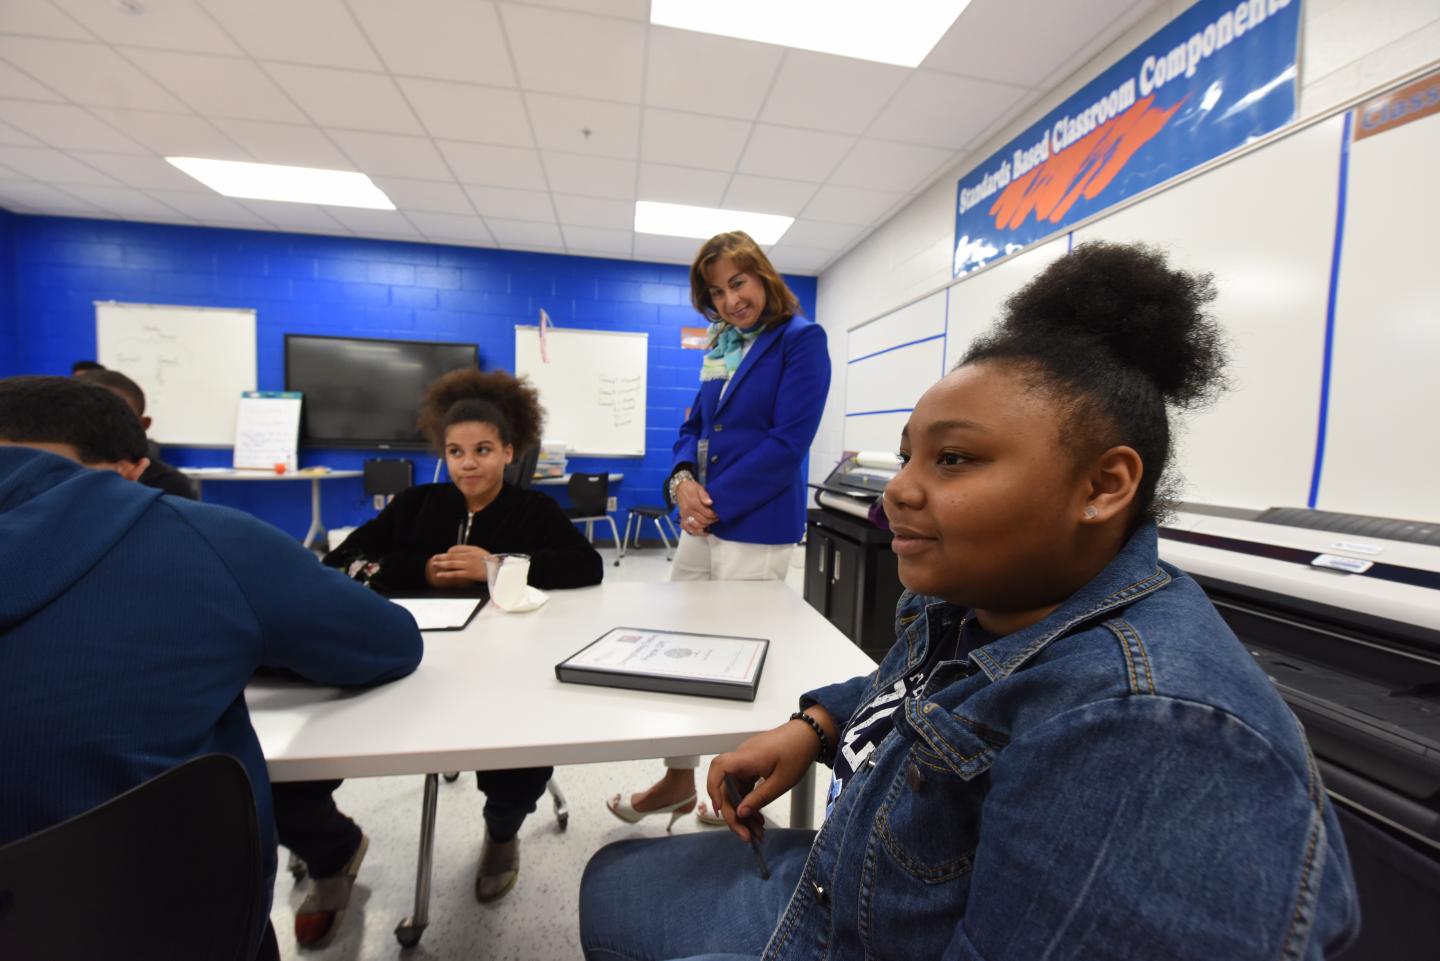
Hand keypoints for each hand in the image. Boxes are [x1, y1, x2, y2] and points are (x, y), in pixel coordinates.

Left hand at [425, 545, 490, 586]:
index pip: (456, 548)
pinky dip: (446, 574)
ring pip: (451, 563)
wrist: (498, 568)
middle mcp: (468, 556)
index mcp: (472, 550)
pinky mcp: (468, 573)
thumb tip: (461, 553)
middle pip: (451, 555)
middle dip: (441, 556)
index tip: (446, 553)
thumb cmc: (492, 561)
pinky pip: (455, 573)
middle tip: (434, 558)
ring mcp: (467, 565)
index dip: (449, 551)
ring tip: (434, 564)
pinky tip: (440, 574)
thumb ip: (472, 551)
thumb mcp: (482, 552)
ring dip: (441, 564)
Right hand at [675, 479, 717, 535]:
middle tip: (715, 518)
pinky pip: (688, 529)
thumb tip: (710, 502)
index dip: (714, 515)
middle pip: (703, 521)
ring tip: (710, 522)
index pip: (707, 513)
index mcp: (693, 503)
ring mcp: (684, 516)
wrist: (680, 488)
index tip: (717, 514)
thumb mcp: (699, 488)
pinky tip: (703, 531)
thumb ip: (704, 495)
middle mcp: (688, 511)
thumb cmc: (691, 488)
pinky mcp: (682, 519)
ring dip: (705, 526)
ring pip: (696, 526)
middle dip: (711, 520)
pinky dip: (696, 532)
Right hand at [705, 709, 833, 842]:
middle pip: (726, 788)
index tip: (720, 809)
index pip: (718, 768)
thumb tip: (740, 813)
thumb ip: (759, 798)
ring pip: (735, 790)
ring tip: (756, 832)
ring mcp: (746, 763)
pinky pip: (744, 786)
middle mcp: (741, 759)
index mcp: (746, 758)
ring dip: (742, 811)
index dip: (713, 789)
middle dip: (733, 814)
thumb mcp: (781, 782)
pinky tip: (757, 817)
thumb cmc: (796, 754)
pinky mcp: (752, 766)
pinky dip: (749, 801)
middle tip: (746, 836)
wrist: (808, 735)